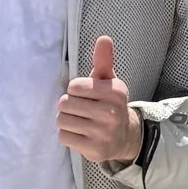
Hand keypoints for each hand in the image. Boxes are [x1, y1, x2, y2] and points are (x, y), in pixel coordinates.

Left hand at [57, 34, 141, 166]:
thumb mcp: (108, 82)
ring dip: (66, 121)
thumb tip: (103, 38)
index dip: (76, 91)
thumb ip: (103, 60)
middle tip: (81, 111)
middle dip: (69, 106)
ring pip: (62, 120)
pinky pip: (64, 137)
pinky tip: (80, 134)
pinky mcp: (94, 150)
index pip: (73, 86)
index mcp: (114, 92)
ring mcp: (103, 133)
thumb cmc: (109, 104)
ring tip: (79, 122)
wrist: (125, 137)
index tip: (87, 96)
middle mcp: (111, 112)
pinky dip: (67, 135)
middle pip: (65, 104)